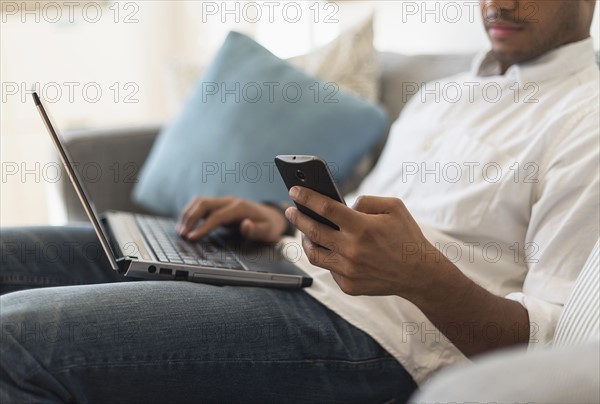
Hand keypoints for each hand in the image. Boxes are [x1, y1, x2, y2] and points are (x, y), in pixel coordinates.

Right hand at [177, 196, 287, 242]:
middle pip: (203, 204)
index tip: (191, 237)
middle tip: (181, 234)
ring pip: (199, 202)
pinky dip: (190, 213)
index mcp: (239, 207)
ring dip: (187, 214)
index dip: (203, 227)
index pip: (217, 216)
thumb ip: (256, 230)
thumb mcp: (267, 232)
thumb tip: (245, 225)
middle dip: (190, 218)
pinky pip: (200, 206)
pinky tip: (185, 225)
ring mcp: (223, 202)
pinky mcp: (219, 206)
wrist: (272, 217)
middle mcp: (229, 201)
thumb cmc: (269, 226)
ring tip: (180, 231)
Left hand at [285, 186, 447, 296]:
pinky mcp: (348, 286)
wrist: (420, 274)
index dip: (306, 197)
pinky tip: (328, 248)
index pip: (325, 208)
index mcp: (362, 227)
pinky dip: (328, 257)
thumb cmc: (406, 236)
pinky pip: (329, 269)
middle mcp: (352, 250)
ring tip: (305, 231)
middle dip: (297, 218)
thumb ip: (366, 201)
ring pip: (314, 254)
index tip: (294, 191)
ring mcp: (349, 271)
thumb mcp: (394, 208)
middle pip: (313, 231)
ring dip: (306, 240)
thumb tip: (341, 205)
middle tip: (290, 210)